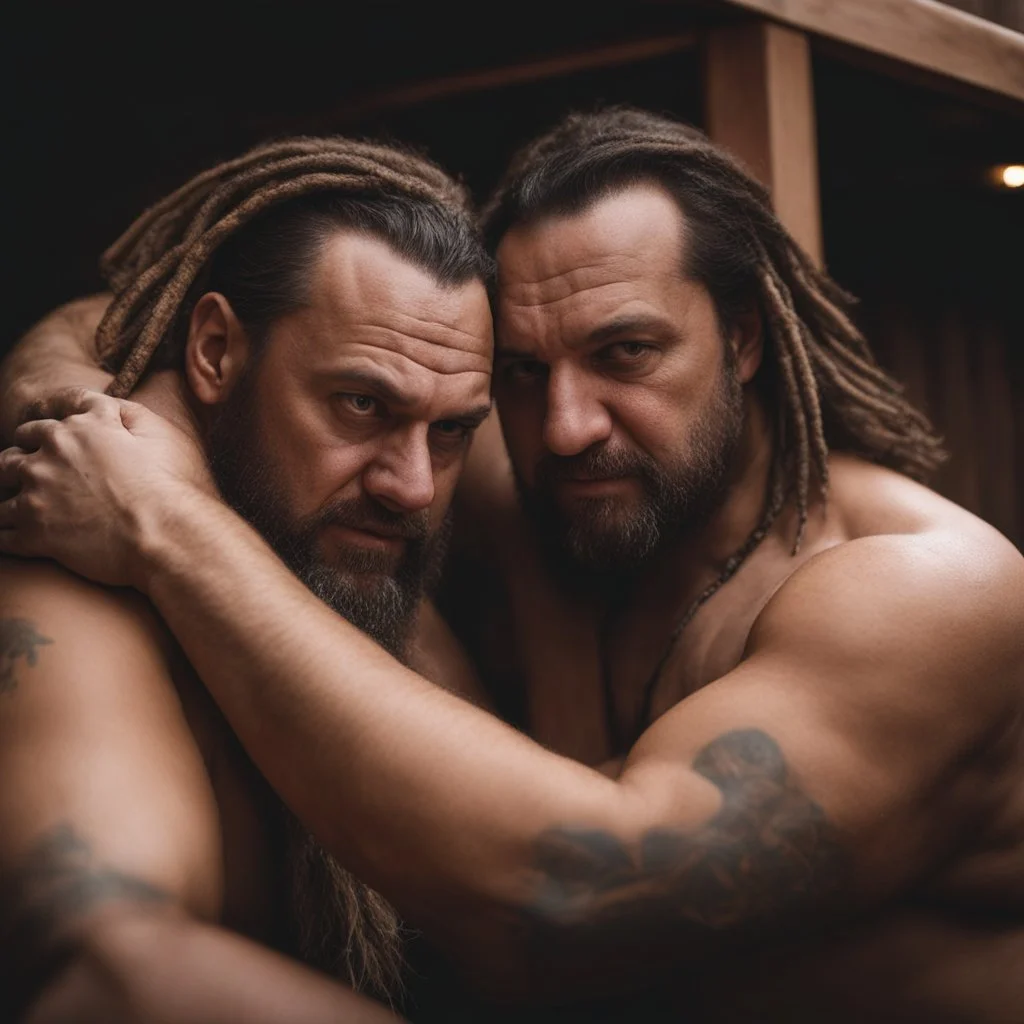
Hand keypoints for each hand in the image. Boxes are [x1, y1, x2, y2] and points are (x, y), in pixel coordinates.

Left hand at [0, 387, 214, 589]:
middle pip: (14, 454)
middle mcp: (50, 455)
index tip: (46, 437)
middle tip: (34, 475)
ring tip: (24, 510)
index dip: (46, 427)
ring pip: (2, 492)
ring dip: (11, 499)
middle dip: (21, 462)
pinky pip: (3, 534)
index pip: (48, 419)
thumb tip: (110, 406)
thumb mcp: (157, 432)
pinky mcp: (34, 533)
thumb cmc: (166, 485)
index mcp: (80, 429)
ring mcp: (36, 494)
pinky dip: (8, 535)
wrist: (162, 533)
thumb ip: (128, 411)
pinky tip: (20, 538)